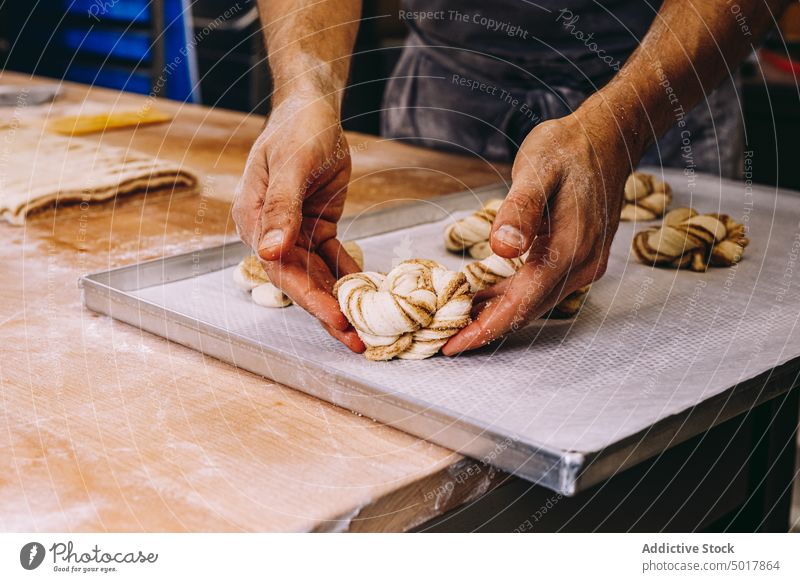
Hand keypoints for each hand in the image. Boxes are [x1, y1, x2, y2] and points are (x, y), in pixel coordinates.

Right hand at [232, 96, 363, 351]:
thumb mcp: (291, 164)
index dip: (310, 300)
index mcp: (254, 221)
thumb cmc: (298, 128)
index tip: (338, 321)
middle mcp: (272, 234)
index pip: (282, 271)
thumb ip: (282, 207)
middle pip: (301, 282)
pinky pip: (335, 260)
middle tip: (359, 342)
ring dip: (341, 303)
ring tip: (367, 332)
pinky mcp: (317, 228)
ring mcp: (295, 233)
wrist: (313, 107)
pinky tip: (371, 297)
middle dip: (329, 313)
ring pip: (318, 277)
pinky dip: (351, 278)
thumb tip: (270, 252)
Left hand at [443, 110, 636, 354]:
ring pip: (533, 302)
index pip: (523, 302)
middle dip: (485, 329)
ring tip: (455, 324)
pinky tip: (482, 298)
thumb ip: (521, 209)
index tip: (452, 346)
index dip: (486, 328)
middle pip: (528, 310)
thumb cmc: (568, 149)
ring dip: (495, 315)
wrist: (607, 137)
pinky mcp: (577, 258)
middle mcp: (581, 265)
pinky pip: (538, 288)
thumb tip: (503, 248)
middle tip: (443, 341)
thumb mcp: (539, 169)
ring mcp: (583, 264)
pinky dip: (508, 297)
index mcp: (571, 249)